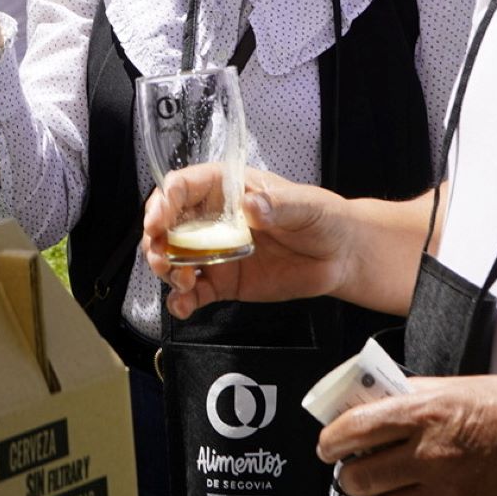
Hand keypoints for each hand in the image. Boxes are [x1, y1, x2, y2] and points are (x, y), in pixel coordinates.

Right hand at [143, 165, 354, 317]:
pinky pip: (194, 293)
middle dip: (156, 242)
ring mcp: (215, 252)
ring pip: (174, 258)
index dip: (164, 202)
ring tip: (182, 284)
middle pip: (168, 224)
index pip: (183, 187)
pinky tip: (182, 307)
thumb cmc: (323, 218)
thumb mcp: (305, 206)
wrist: (341, 257)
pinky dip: (182, 301)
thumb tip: (250, 206)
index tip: (158, 222)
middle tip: (162, 260)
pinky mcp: (223, 282)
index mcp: (227, 189)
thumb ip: (278, 206)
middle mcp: (213, 219)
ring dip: (167, 271)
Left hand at [318, 375, 496, 495]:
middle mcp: (430, 454)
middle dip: (349, 472)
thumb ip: (416, 393)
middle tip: (353, 466)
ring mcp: (447, 492)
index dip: (331, 439)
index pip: (353, 428)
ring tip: (384, 484)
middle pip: (358, 476)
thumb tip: (377, 398)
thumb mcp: (463, 386)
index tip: (328, 443)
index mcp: (426, 412)